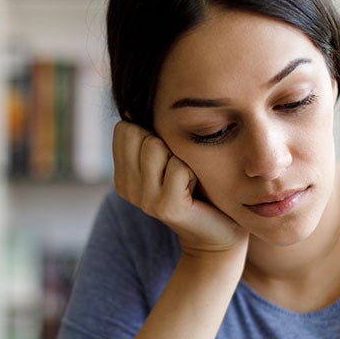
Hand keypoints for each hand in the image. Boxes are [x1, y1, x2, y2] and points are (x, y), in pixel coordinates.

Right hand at [112, 121, 247, 255]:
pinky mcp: (165, 207)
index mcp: (122, 175)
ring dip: (179, 156)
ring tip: (187, 177)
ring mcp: (144, 200)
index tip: (167, 156)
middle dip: (164, 142)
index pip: (123, 129)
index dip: (150, 132)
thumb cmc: (198, 188)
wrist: (217, 233)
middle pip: (138, 134)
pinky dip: (194, 171)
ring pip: (155, 146)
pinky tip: (196, 189)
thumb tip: (131, 105)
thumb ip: (150, 136)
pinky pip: (179, 167)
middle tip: (179, 168)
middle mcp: (126, 188)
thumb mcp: (168, 158)